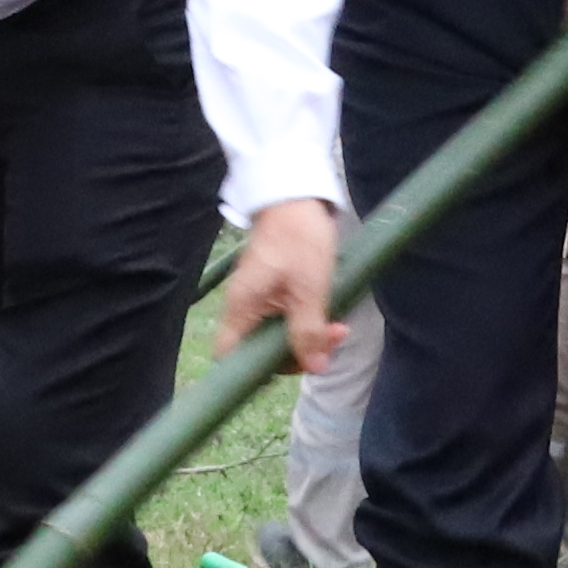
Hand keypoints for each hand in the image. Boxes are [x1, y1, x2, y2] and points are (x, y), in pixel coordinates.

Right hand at [216, 198, 346, 369]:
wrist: (297, 195)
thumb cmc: (298, 237)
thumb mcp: (309, 287)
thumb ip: (309, 330)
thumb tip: (314, 367)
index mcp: (242, 307)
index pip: (229, 355)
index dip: (253, 372)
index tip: (293, 365)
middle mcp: (245, 307)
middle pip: (260, 351)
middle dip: (298, 352)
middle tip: (332, 338)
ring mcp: (259, 299)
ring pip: (278, 336)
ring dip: (308, 337)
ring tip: (339, 328)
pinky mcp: (274, 291)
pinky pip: (287, 319)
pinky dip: (308, 322)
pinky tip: (330, 317)